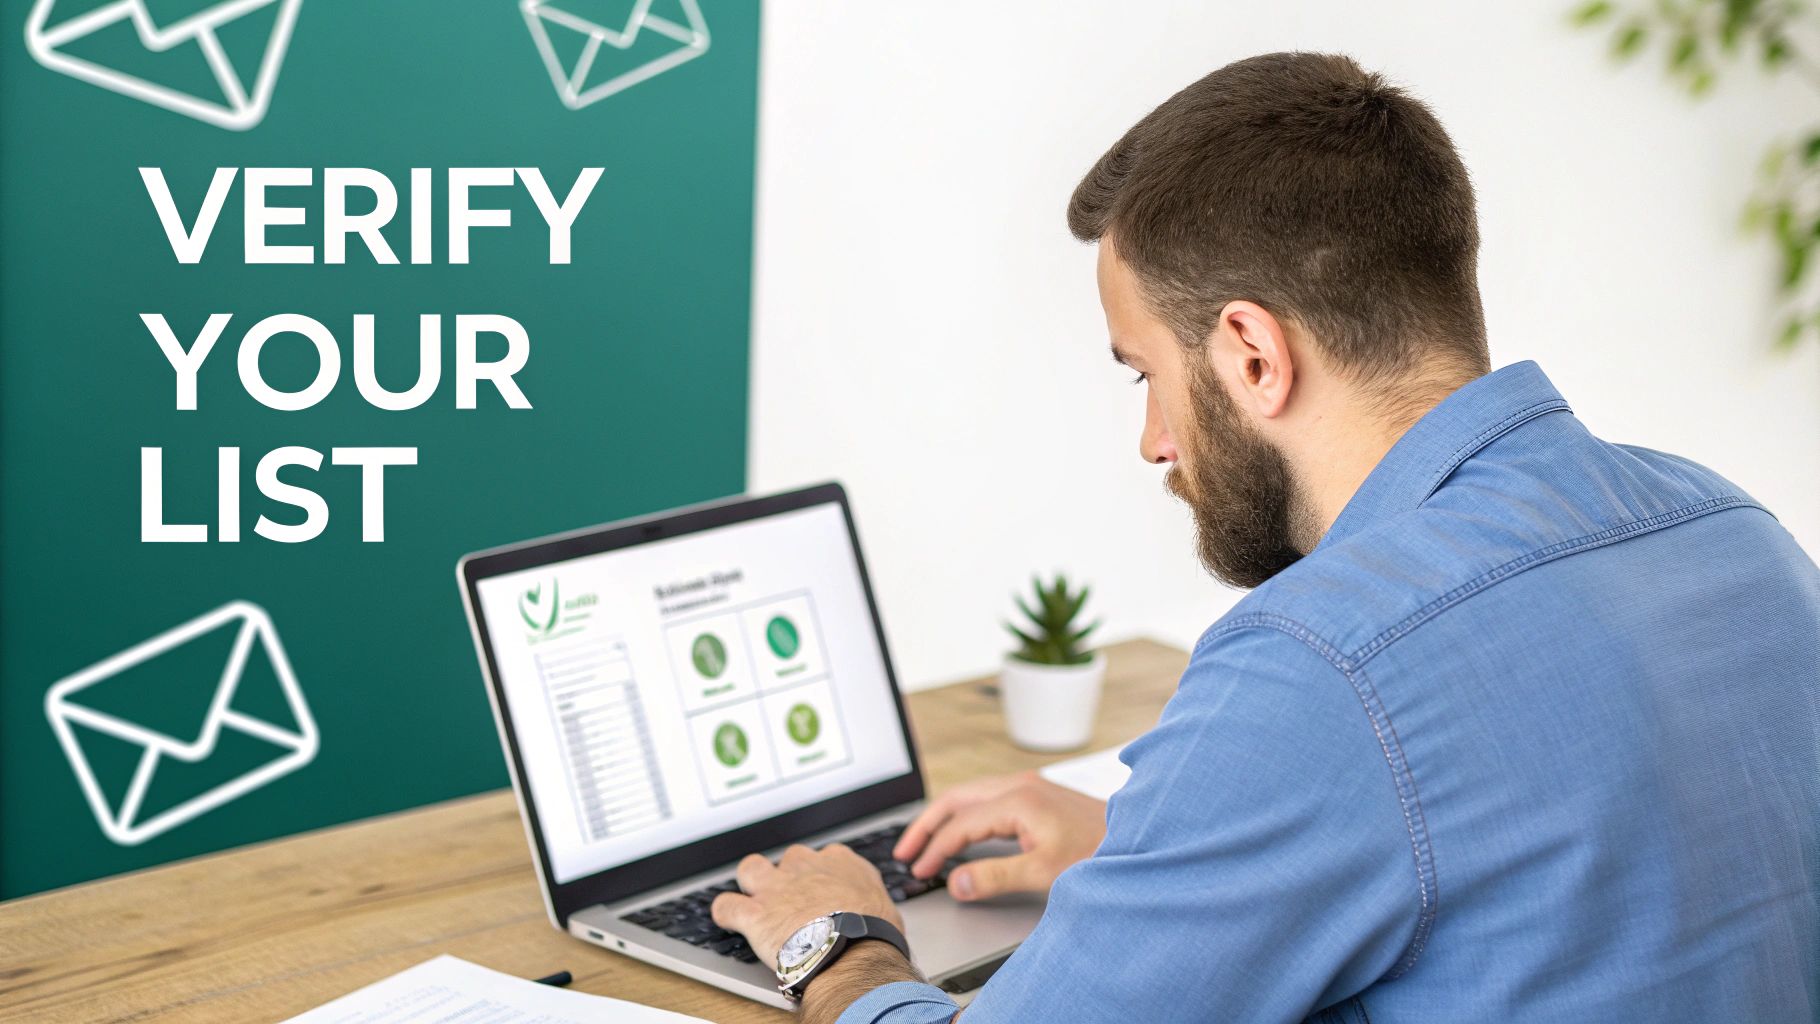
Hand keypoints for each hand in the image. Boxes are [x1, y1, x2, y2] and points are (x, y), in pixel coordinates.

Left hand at [711, 843, 905, 969]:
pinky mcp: (755, 913)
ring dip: (750, 883)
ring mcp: (777, 887)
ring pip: (750, 869)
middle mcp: (804, 866)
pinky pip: (726, 906)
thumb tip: (871, 911)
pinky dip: (725, 913)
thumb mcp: (881, 905)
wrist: (853, 948)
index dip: (818, 876)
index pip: (822, 857)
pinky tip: (729, 920)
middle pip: (787, 859)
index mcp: (837, 862)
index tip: (820, 893)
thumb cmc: (873, 931)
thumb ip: (866, 898)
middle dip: (787, 876)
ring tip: (755, 901)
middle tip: (793, 901)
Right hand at [893, 770, 1106, 900]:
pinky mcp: (1036, 792)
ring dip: (944, 817)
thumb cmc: (1097, 854)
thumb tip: (955, 882)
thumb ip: (994, 877)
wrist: (1138, 839)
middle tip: (904, 850)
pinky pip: (987, 797)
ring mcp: (1028, 785)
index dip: (935, 848)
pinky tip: (961, 829)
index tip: (919, 870)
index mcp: (1017, 800)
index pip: (960, 823)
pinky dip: (964, 813)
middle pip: (956, 799)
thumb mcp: (1043, 873)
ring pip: (970, 794)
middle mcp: (1019, 785)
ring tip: (924, 840)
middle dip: (927, 825)